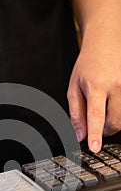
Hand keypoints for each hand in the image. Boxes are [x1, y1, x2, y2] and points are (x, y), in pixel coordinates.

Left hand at [68, 0, 120, 152]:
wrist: (105, 43)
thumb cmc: (87, 65)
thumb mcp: (74, 88)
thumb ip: (76, 113)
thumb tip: (80, 135)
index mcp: (96, 86)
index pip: (96, 115)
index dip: (95, 134)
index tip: (95, 147)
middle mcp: (116, 86)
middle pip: (114, 122)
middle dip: (104, 131)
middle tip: (95, 126)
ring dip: (112, 124)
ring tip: (103, 113)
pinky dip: (119, 114)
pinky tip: (112, 107)